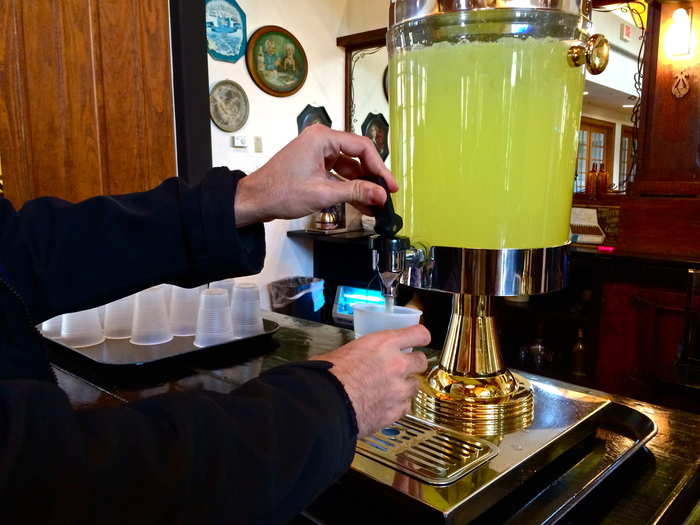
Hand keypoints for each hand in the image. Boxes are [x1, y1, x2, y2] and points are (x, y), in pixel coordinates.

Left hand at [234, 125, 397, 226]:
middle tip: (385, 194)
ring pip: (349, 167)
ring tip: (375, 203)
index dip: (379, 168)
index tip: (389, 185)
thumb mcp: (323, 193)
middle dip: (372, 177)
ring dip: (362, 186)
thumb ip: (356, 192)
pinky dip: (349, 188)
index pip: (362, 147)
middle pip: (357, 156)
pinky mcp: (314, 166)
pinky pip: (338, 174)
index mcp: (322, 138)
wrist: (255, 201)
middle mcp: (320, 141)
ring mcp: (317, 153)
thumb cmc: (278, 191)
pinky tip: (361, 203)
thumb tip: (380, 194)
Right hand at [311, 325, 430, 437]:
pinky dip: (397, 407)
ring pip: (415, 387)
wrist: (325, 404)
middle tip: (404, 367)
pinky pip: (405, 407)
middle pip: (421, 361)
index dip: (420, 337)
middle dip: (414, 364)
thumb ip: (359, 354)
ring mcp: (399, 390)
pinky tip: (385, 406)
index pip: (417, 334)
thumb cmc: (327, 376)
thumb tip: (353, 359)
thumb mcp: (343, 352)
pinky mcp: (395, 411)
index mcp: (383, 344)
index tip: (420, 339)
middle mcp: (397, 365)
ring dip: (405, 387)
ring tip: (390, 390)